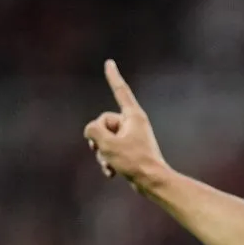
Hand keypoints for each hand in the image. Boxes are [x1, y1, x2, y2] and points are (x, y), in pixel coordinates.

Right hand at [83, 60, 167, 189]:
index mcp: (133, 116)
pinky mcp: (130, 150)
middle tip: (107, 151)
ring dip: (103, 153)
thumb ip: (93, 130)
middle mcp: (133, 123)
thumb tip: (91, 131)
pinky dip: (109, 161)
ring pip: (105, 139)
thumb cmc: (133, 161)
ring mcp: (132, 137)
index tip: (109, 62)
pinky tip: (112, 173)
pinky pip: (112, 150)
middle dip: (99, 138)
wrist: (152, 182)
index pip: (120, 91)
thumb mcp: (107, 143)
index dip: (113, 76)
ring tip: (111, 165)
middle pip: (104, 122)